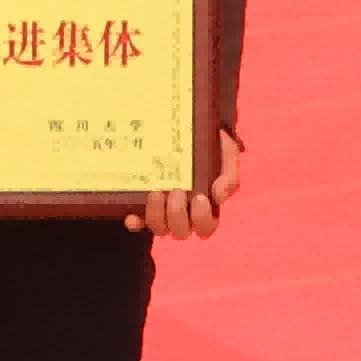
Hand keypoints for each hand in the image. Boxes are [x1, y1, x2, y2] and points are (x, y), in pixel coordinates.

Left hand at [131, 125, 246, 239]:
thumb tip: (218, 195)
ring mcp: (162, 212)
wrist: (188, 128)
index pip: (206, 227)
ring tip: (156, 193)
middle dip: (177, 215)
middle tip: (176, 192)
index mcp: (206, 208)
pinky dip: (135, 222)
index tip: (199, 198)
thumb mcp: (228, 155)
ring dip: (156, 216)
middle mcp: (183, 215)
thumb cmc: (212, 146)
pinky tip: (131, 215)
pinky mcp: (143, 205)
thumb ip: (229, 175)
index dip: (202, 219)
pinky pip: (137, 222)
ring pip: (159, 229)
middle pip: (180, 232)